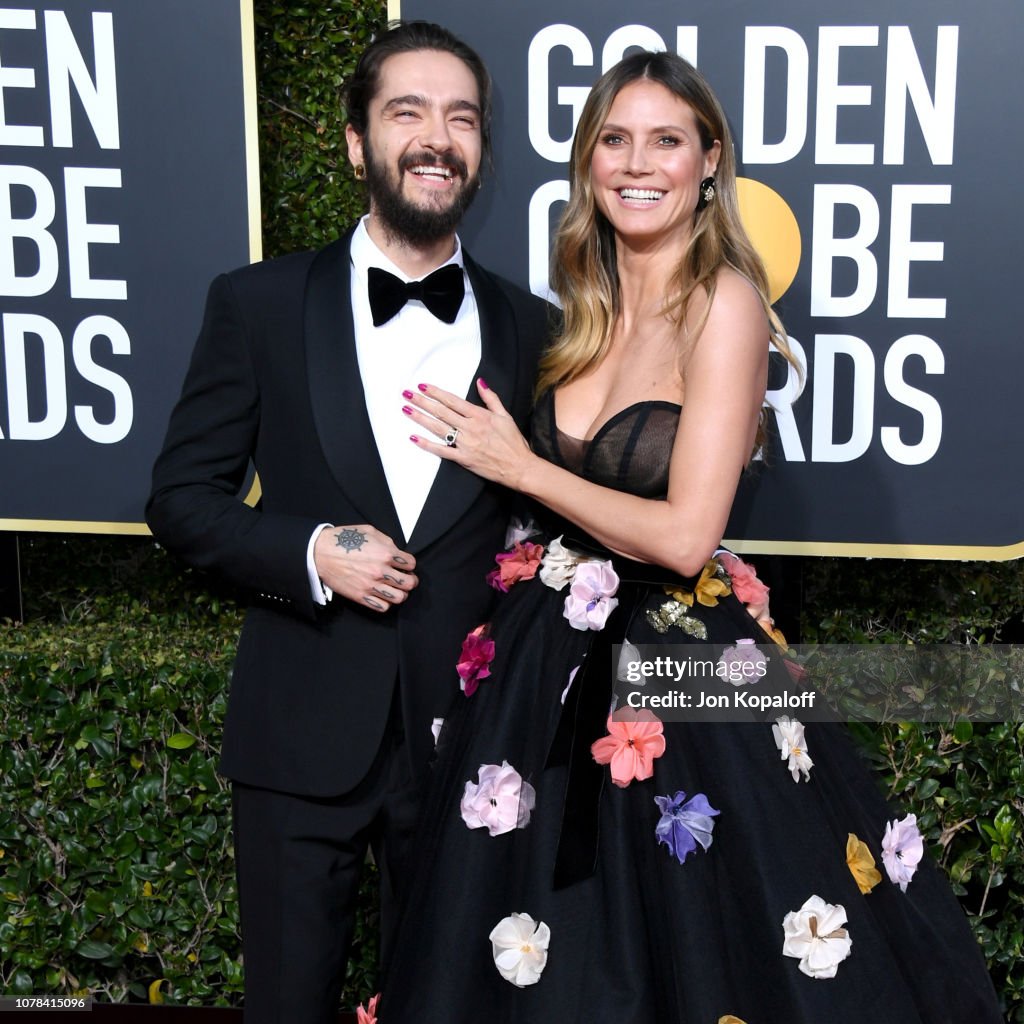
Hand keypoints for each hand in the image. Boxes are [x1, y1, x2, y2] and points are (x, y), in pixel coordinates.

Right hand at [313, 524, 416, 612]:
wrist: (320, 552)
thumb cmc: (343, 540)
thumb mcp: (369, 531)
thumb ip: (387, 542)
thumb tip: (396, 551)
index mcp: (385, 553)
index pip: (411, 564)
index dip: (409, 564)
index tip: (405, 565)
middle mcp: (381, 571)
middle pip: (409, 583)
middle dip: (410, 580)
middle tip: (406, 579)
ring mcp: (371, 585)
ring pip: (399, 598)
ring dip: (401, 593)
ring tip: (395, 589)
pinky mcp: (361, 596)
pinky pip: (383, 607)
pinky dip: (386, 603)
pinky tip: (382, 595)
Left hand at [403, 380, 533, 488]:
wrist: (519, 467)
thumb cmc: (514, 442)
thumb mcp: (505, 416)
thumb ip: (491, 398)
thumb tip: (481, 382)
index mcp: (480, 415)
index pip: (452, 400)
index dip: (436, 393)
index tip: (423, 386)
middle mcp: (470, 428)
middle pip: (441, 412)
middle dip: (422, 401)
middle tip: (406, 394)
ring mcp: (465, 444)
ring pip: (438, 428)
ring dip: (420, 418)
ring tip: (406, 410)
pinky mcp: (463, 458)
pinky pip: (442, 451)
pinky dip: (427, 444)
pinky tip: (414, 438)